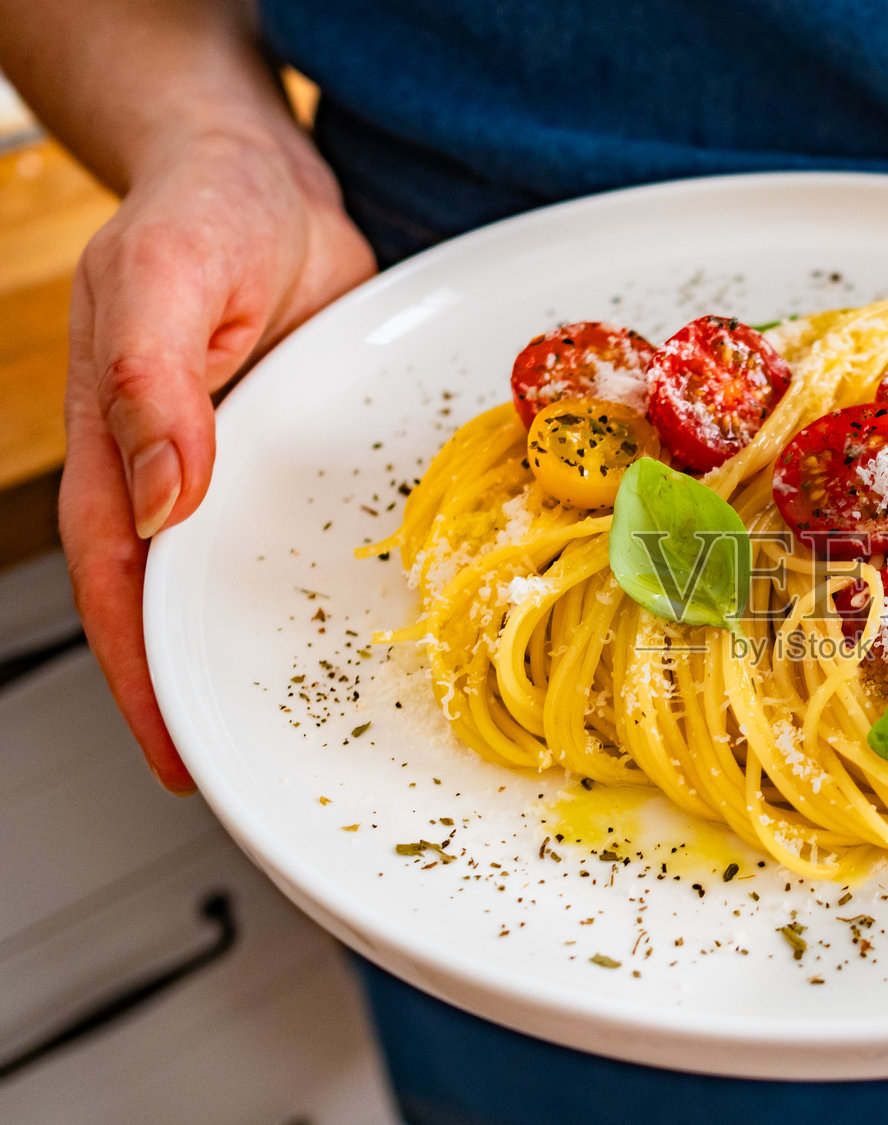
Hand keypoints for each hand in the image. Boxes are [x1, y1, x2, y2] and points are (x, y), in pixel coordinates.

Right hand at [61, 130, 375, 789]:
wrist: (265, 178)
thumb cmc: (202, 212)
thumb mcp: (167, 279)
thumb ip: (151, 383)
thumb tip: (161, 499)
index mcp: (120, 449)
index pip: (118, 588)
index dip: (141, 678)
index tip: (176, 755)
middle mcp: (176, 474)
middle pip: (177, 608)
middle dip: (203, 694)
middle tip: (253, 777)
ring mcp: (239, 471)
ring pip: (241, 582)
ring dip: (266, 653)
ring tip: (316, 731)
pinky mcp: (296, 456)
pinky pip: (303, 533)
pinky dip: (323, 585)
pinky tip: (364, 624)